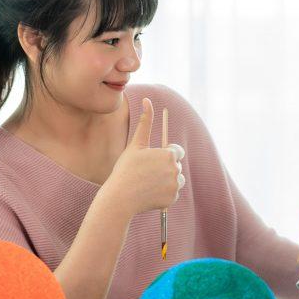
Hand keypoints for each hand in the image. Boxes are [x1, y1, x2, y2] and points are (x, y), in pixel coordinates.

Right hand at [102, 98, 185, 214]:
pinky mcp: (172, 199)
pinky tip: (150, 193)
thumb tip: (147, 100)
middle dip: (165, 168)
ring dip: (167, 180)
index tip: (154, 159)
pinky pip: (172, 193)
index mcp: (169, 154)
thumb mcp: (135, 145)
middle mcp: (175, 169)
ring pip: (176, 180)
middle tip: (147, 173)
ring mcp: (175, 185)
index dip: (166, 154)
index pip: (177, 151)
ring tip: (149, 182)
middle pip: (176, 166)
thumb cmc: (126, 169)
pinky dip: (164, 193)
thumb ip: (145, 123)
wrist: (121, 198)